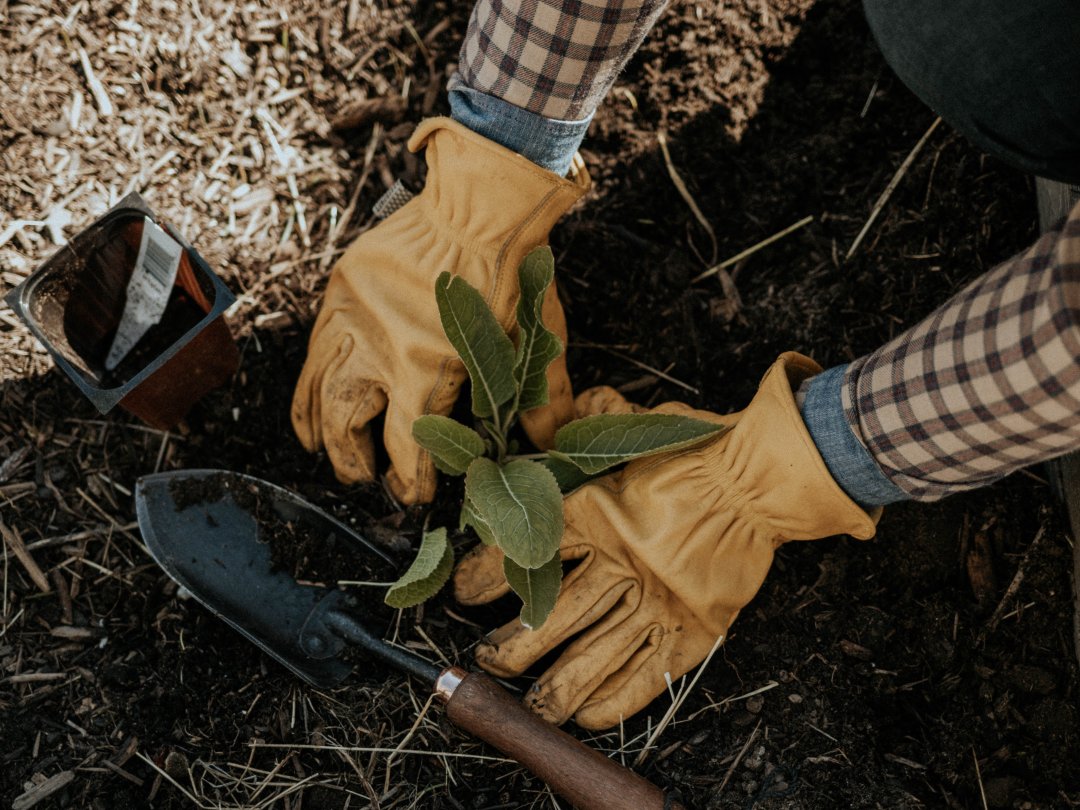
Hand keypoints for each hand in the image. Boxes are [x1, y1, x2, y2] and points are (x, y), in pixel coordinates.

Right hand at [291, 118, 589, 503]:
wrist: (478, 202)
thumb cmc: (510, 272)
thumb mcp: (531, 338)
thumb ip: (542, 397)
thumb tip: (550, 443)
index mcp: (426, 367)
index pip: (408, 445)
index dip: (410, 480)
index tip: (414, 495)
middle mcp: (379, 349)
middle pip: (348, 426)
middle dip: (353, 463)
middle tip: (365, 482)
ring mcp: (353, 320)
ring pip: (320, 391)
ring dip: (317, 431)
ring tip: (319, 455)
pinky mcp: (340, 294)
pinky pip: (313, 350)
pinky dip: (307, 385)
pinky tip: (308, 407)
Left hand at [454, 353, 878, 728]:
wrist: (760, 479)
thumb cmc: (697, 450)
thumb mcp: (635, 426)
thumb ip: (590, 418)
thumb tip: (554, 411)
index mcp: (599, 513)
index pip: (530, 550)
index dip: (490, 575)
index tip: (465, 591)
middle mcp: (621, 562)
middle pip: (555, 614)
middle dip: (515, 646)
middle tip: (490, 662)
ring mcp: (658, 599)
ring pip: (596, 654)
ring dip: (558, 686)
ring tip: (531, 709)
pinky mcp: (694, 626)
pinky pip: (650, 672)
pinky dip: (618, 698)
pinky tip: (588, 715)